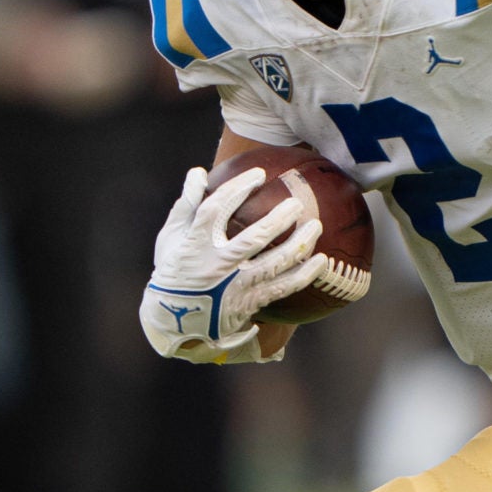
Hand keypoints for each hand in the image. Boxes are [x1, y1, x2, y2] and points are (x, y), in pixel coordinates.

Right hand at [140, 165, 323, 361]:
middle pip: (254, 239)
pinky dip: (305, 274)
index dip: (237, 190)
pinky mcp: (251, 301)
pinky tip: (322, 261)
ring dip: (298, 244)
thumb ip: (186, 205)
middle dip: (277, 219)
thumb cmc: (174, 270)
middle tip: (296, 203)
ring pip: (274, 264)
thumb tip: (198, 172)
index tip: (257, 174)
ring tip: (316, 226)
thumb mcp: (170, 238)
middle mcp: (218, 265)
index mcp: (196, 244)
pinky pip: (283, 288)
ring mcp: (237, 285)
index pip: (216, 210)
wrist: (177, 320)